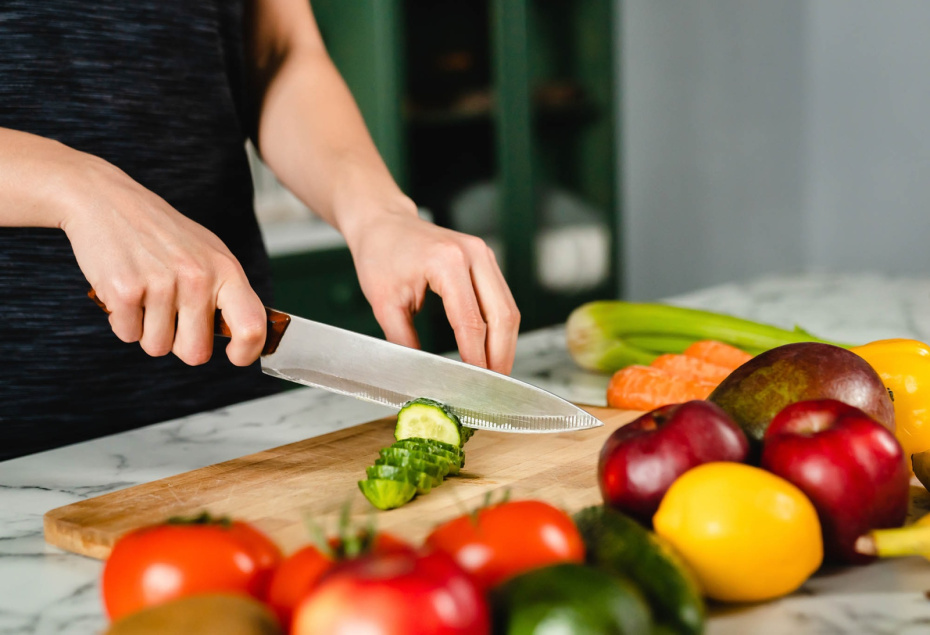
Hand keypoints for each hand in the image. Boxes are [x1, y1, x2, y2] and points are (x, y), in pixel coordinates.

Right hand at [57, 150, 266, 365]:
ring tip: (146, 294)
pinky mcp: (125, 291)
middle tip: (170, 316)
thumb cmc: (161, 233)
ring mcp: (161, 284)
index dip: (247, 352)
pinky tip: (125, 289)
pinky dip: (122, 320)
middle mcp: (197, 278)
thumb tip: (247, 337)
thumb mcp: (208, 253)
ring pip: (157, 347)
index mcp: (225, 270)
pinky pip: (127, 335)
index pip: (252, 326)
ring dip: (147, 330)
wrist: (106, 200)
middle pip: (196, 353)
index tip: (235, 356)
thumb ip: (227, 293)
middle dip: (180, 344)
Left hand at [345, 201, 519, 374]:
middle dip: (499, 355)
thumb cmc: (380, 254)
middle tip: (492, 386)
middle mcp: (473, 254)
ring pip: (508, 308)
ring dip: (505, 344)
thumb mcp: (384, 303)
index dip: (476, 357)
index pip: (471, 321)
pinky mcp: (486, 260)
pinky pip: (502, 299)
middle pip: (502, 316)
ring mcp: (484, 254)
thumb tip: (421, 374)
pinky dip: (500, 327)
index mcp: (447, 262)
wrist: (383, 222)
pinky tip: (491, 348)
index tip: (474, 384)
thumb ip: (403, 340)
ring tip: (494, 372)